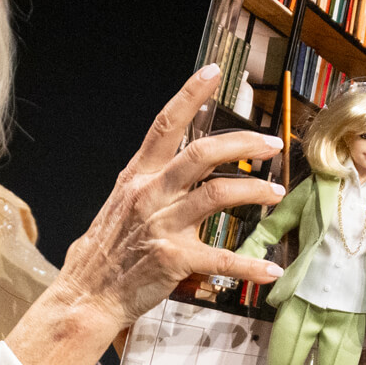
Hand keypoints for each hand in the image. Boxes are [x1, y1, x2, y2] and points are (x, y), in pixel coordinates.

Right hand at [7, 64, 286, 364]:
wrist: (88, 292)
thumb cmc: (109, 248)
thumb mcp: (124, 201)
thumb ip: (154, 179)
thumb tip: (187, 159)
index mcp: (139, 176)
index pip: (165, 125)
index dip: (189, 95)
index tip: (211, 72)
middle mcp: (150, 194)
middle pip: (202, 154)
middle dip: (243, 144)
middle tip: (272, 144)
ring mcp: (162, 226)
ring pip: (217, 195)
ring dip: (254, 192)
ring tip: (276, 193)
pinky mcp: (173, 259)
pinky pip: (221, 258)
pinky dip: (249, 265)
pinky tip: (269, 269)